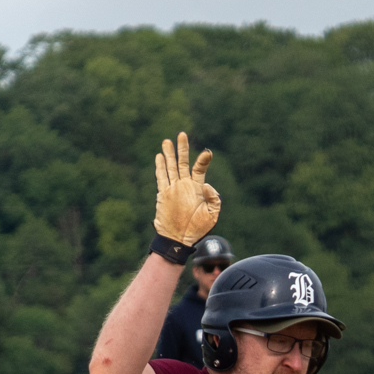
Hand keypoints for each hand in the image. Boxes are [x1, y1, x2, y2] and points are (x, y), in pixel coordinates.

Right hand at [153, 132, 220, 247]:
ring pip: (171, 167)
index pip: (199, 168)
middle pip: (183, 162)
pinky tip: (159, 156)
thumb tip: (207, 185)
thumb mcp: (212, 215)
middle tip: (182, 134)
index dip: (203, 160)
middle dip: (182, 148)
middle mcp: (185, 185)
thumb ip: (214, 199)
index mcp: (197, 188)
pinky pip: (161, 178)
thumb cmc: (197, 229)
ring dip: (169, 154)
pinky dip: (160, 167)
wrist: (179, 239)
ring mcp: (173, 189)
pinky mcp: (163, 194)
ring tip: (167, 141)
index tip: (207, 153)